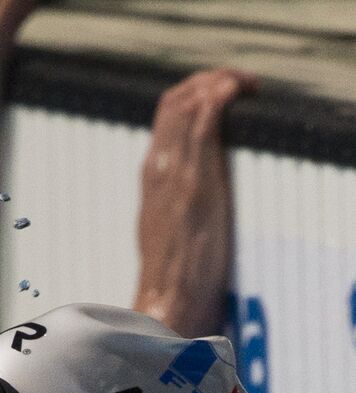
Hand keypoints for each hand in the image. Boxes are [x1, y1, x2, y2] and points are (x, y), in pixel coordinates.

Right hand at [133, 68, 257, 337]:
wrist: (166, 307)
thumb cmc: (174, 283)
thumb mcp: (170, 239)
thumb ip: (176, 213)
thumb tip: (187, 207)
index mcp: (152, 184)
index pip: (165, 122)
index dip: (192, 98)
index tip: (220, 93)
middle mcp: (158, 173)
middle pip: (173, 104)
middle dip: (207, 82)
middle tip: (238, 84)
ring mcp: (175, 177)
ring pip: (186, 106)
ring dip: (218, 83)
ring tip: (244, 84)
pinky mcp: (194, 184)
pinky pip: (202, 123)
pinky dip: (219, 97)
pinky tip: (237, 92)